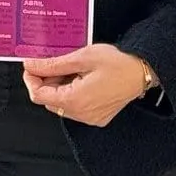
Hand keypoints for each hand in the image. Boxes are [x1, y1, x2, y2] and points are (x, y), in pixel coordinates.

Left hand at [22, 44, 153, 126]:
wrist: (145, 71)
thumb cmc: (118, 63)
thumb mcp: (81, 58)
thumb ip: (52, 64)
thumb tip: (31, 65)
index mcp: (75, 101)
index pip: (38, 95)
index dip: (31, 79)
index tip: (32, 66)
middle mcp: (82, 114)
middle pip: (49, 100)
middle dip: (46, 81)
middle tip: (56, 64)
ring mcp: (91, 118)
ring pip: (61, 104)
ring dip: (59, 87)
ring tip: (73, 69)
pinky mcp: (98, 116)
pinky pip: (75, 107)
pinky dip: (72, 93)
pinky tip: (82, 78)